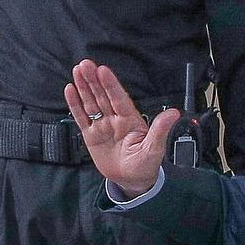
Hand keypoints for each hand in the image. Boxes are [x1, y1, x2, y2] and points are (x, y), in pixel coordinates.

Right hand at [65, 59, 177, 197]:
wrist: (132, 180)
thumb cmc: (145, 163)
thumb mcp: (154, 148)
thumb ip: (160, 130)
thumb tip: (174, 113)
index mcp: (130, 120)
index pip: (119, 98)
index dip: (111, 84)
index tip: (103, 70)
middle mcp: (115, 119)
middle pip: (102, 96)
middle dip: (94, 80)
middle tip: (85, 64)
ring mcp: (102, 125)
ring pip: (91, 103)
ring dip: (84, 87)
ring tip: (77, 71)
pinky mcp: (91, 135)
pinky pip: (81, 117)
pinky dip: (75, 104)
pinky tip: (70, 90)